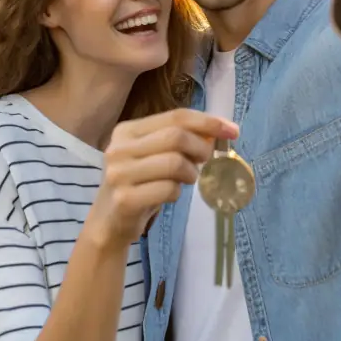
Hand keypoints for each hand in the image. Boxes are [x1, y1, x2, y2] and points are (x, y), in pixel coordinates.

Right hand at [87, 109, 239, 249]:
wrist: (108, 224)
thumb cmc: (138, 186)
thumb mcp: (153, 157)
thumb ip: (177, 141)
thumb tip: (218, 130)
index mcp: (126, 131)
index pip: (175, 116)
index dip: (208, 121)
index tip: (233, 130)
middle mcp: (119, 148)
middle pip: (176, 136)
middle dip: (201, 148)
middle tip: (206, 161)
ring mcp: (120, 174)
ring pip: (175, 163)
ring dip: (190, 173)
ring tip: (186, 180)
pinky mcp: (125, 199)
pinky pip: (168, 189)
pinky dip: (177, 193)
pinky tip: (169, 196)